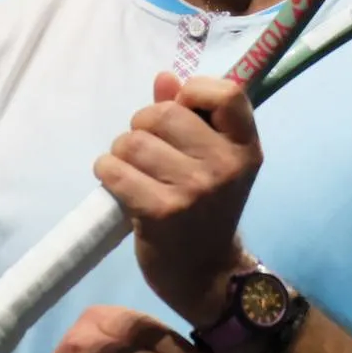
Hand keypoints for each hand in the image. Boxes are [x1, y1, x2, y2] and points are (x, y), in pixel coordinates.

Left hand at [94, 72, 261, 325]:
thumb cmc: (205, 209)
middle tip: (147, 151)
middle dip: (143, 126)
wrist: (205, 273)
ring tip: (131, 170)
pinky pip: (115, 170)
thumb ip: (191, 115)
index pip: (226, 92)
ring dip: (120, 152)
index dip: (193, 92)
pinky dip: (107, 172)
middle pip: (163, 113)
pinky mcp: (162, 212)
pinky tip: (116, 183)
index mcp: (245, 147)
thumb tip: (164, 78)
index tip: (182, 111)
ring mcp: (195, 190)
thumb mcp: (212, 161)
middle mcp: (225, 166)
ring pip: (132, 141)